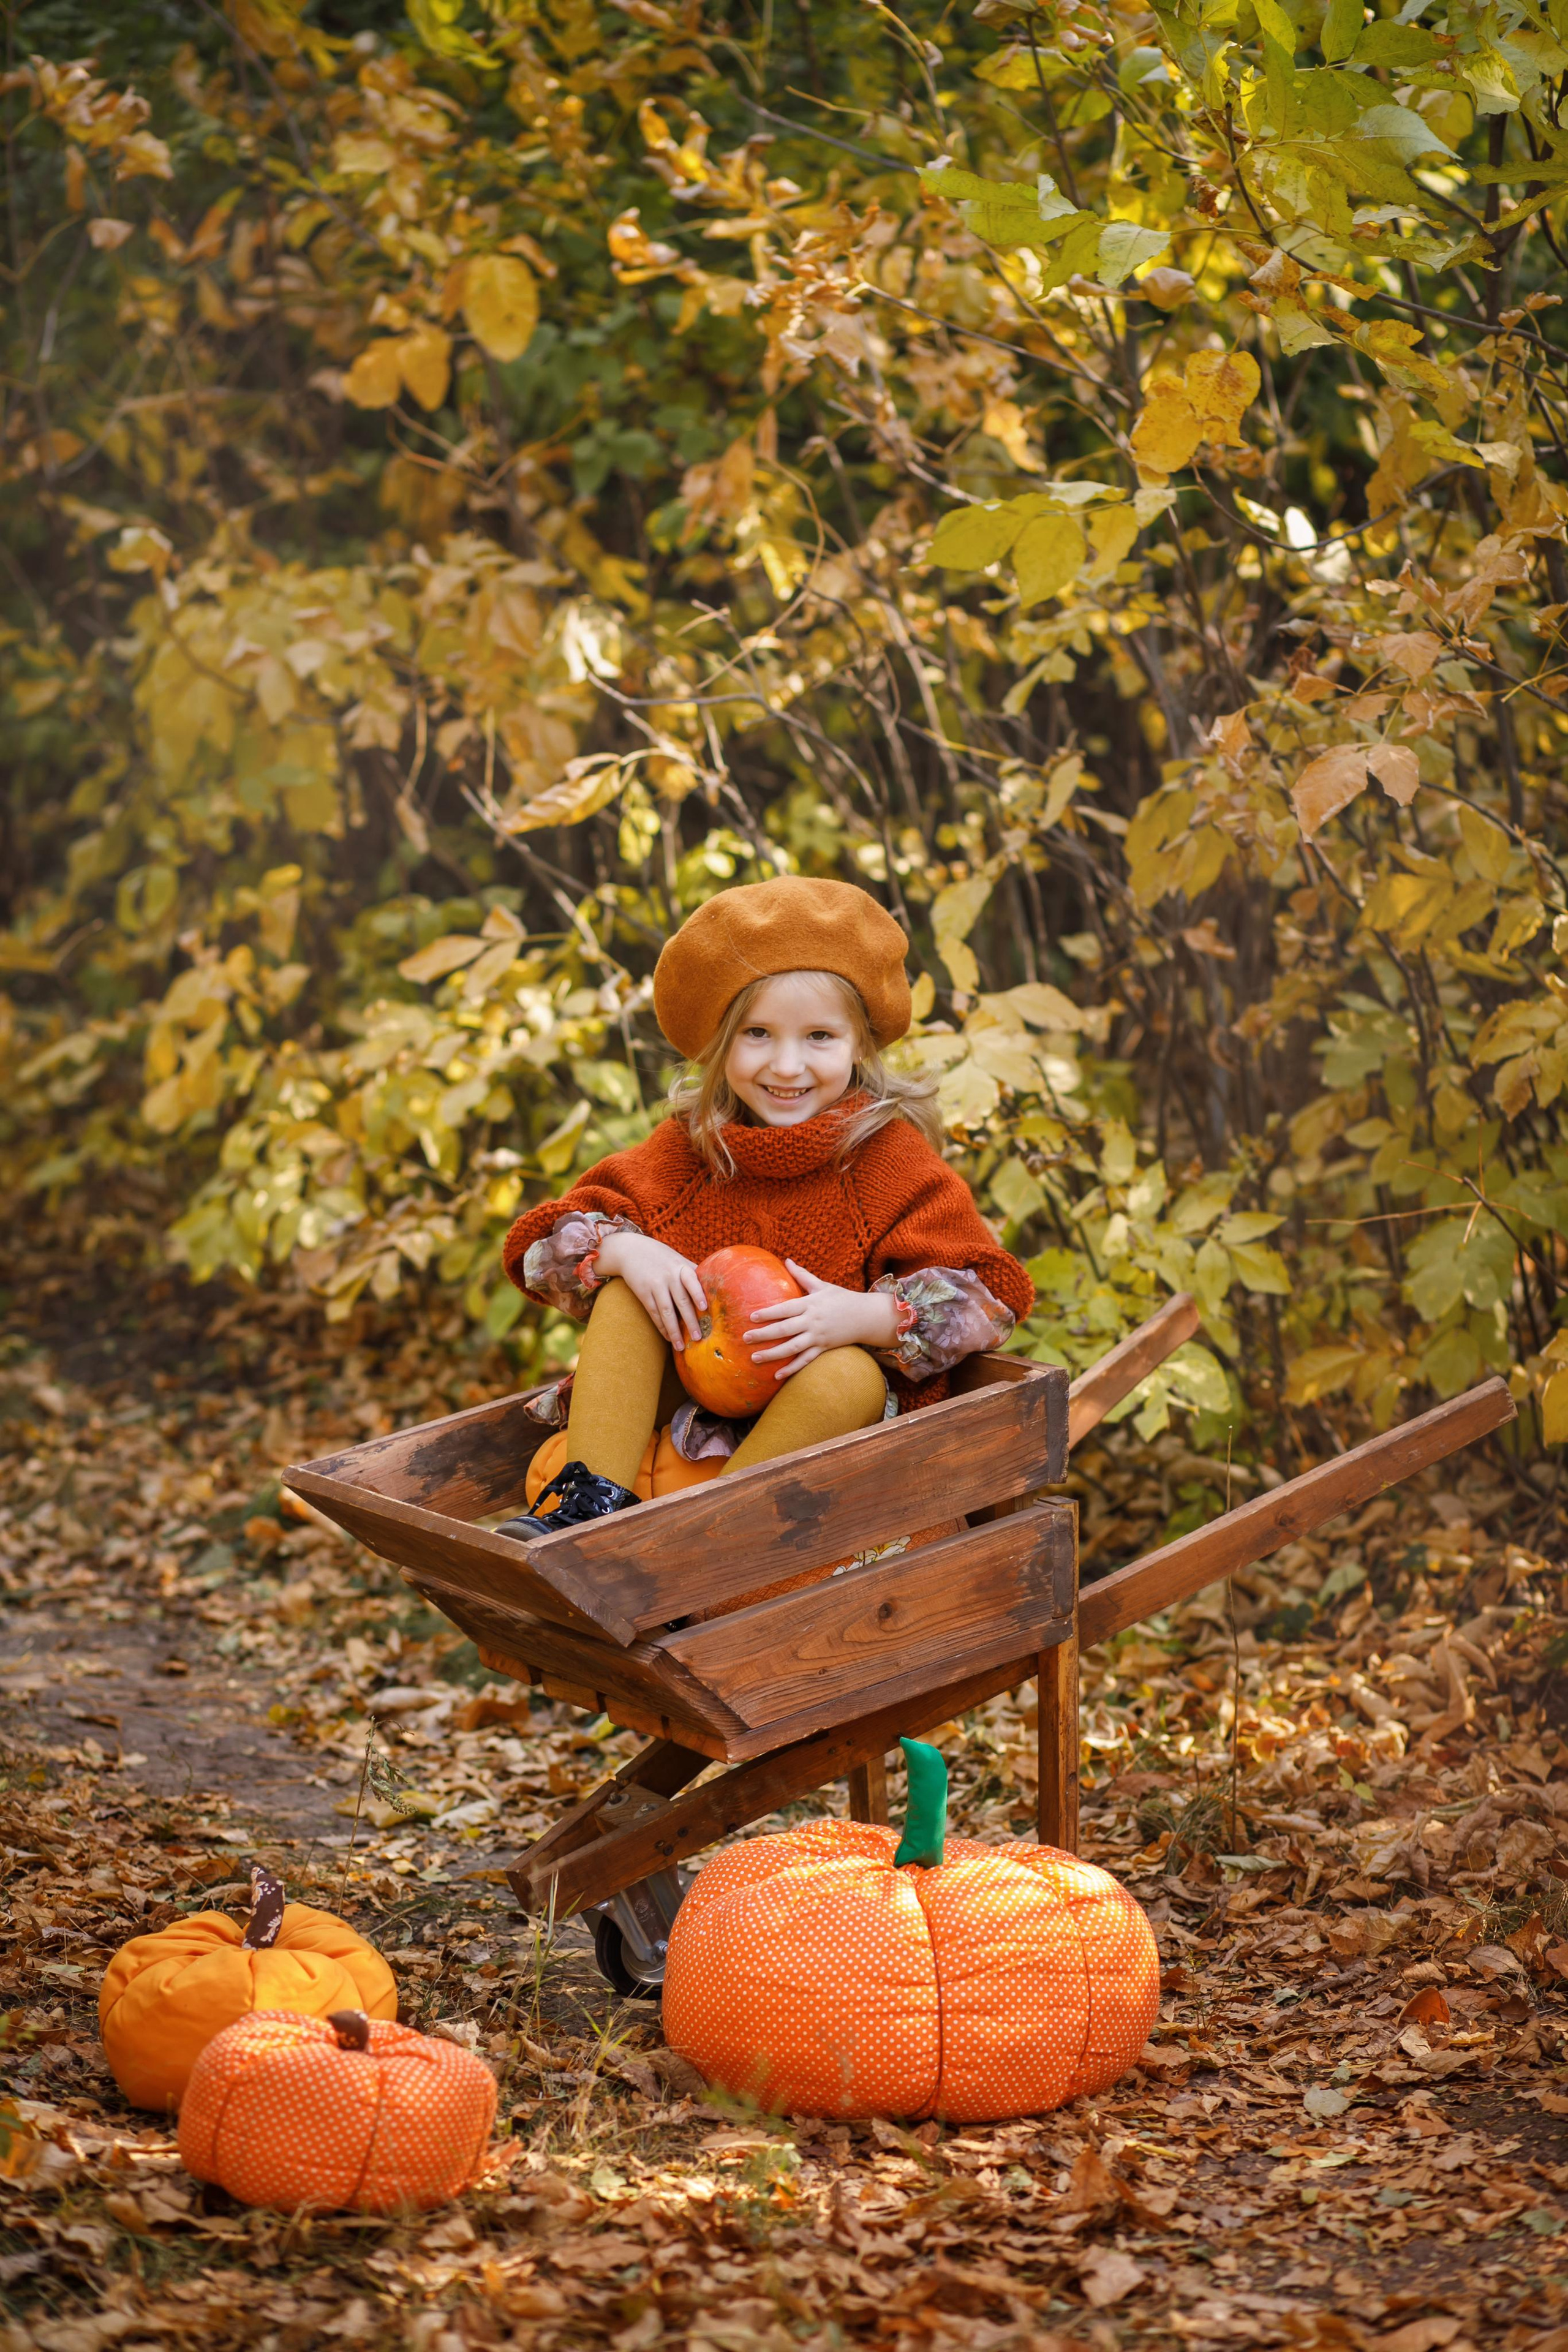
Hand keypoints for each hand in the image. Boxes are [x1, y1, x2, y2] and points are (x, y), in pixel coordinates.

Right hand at [593, 1230, 706, 1347]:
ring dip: (674, 1330)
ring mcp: (655, 1285)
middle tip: (698, 1338)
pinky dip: (661, 1327)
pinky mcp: (643, 1292)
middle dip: (690, 1321)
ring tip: (681, 1346)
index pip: (692, 1280)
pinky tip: (668, 1337)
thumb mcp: (678, 1260)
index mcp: (681, 1267)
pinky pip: (653, 1313)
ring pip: (666, 1311)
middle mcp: (669, 1276)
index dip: (698, 1293)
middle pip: (681, 1301)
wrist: (631, 1250)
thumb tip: (715, 1288)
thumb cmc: (662, 1257)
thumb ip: (693, 1272)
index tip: (704, 1307)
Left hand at [743, 1259, 900, 1378]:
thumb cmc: (842, 1299)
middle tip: (745, 1338)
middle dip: (764, 1334)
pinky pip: (806, 1360)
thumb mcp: (822, 1285)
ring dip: (773, 1354)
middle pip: (785, 1329)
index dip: (768, 1313)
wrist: (866, 1316)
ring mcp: (818, 1336)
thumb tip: (786, 1260)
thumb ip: (802, 1275)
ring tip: (755, 1358)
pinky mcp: (824, 1348)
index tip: (751, 1317)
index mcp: (810, 1304)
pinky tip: (777, 1375)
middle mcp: (812, 1321)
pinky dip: (792, 1368)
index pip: (785, 1308)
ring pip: (793, 1347)